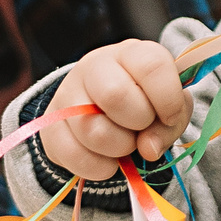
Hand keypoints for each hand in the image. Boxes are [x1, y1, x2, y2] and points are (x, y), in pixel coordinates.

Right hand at [42, 40, 190, 180]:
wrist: (101, 111)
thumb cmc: (144, 103)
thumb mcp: (169, 108)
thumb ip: (170, 125)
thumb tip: (148, 148)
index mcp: (130, 53)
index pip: (151, 66)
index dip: (168, 99)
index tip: (170, 116)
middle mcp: (95, 66)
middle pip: (115, 95)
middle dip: (139, 122)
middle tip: (142, 127)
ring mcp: (67, 94)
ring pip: (93, 130)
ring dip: (119, 149)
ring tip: (124, 143)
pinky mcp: (50, 125)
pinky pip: (75, 155)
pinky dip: (99, 167)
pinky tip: (107, 159)